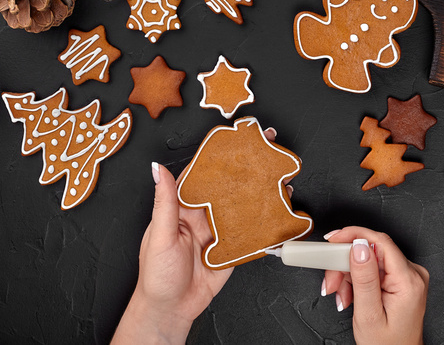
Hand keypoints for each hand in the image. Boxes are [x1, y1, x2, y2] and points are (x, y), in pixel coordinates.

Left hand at [113, 129, 285, 343]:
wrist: (171, 310)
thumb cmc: (156, 275)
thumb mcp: (159, 234)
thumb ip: (164, 201)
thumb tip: (158, 168)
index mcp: (184, 206)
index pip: (205, 173)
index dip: (220, 155)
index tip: (237, 137)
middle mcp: (206, 214)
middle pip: (230, 185)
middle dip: (249, 167)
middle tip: (268, 147)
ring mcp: (222, 230)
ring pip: (245, 205)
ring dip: (263, 191)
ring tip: (282, 177)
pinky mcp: (235, 248)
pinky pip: (254, 232)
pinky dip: (268, 221)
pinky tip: (281, 209)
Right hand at [323, 227, 428, 344]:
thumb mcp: (368, 314)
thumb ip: (364, 278)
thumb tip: (359, 246)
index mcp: (408, 281)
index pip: (380, 242)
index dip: (353, 236)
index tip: (332, 241)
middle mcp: (412, 274)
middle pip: (371, 251)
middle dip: (345, 265)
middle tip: (331, 282)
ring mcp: (408, 276)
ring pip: (369, 259)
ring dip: (348, 276)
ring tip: (341, 297)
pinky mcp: (401, 280)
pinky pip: (373, 268)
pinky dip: (357, 280)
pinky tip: (351, 295)